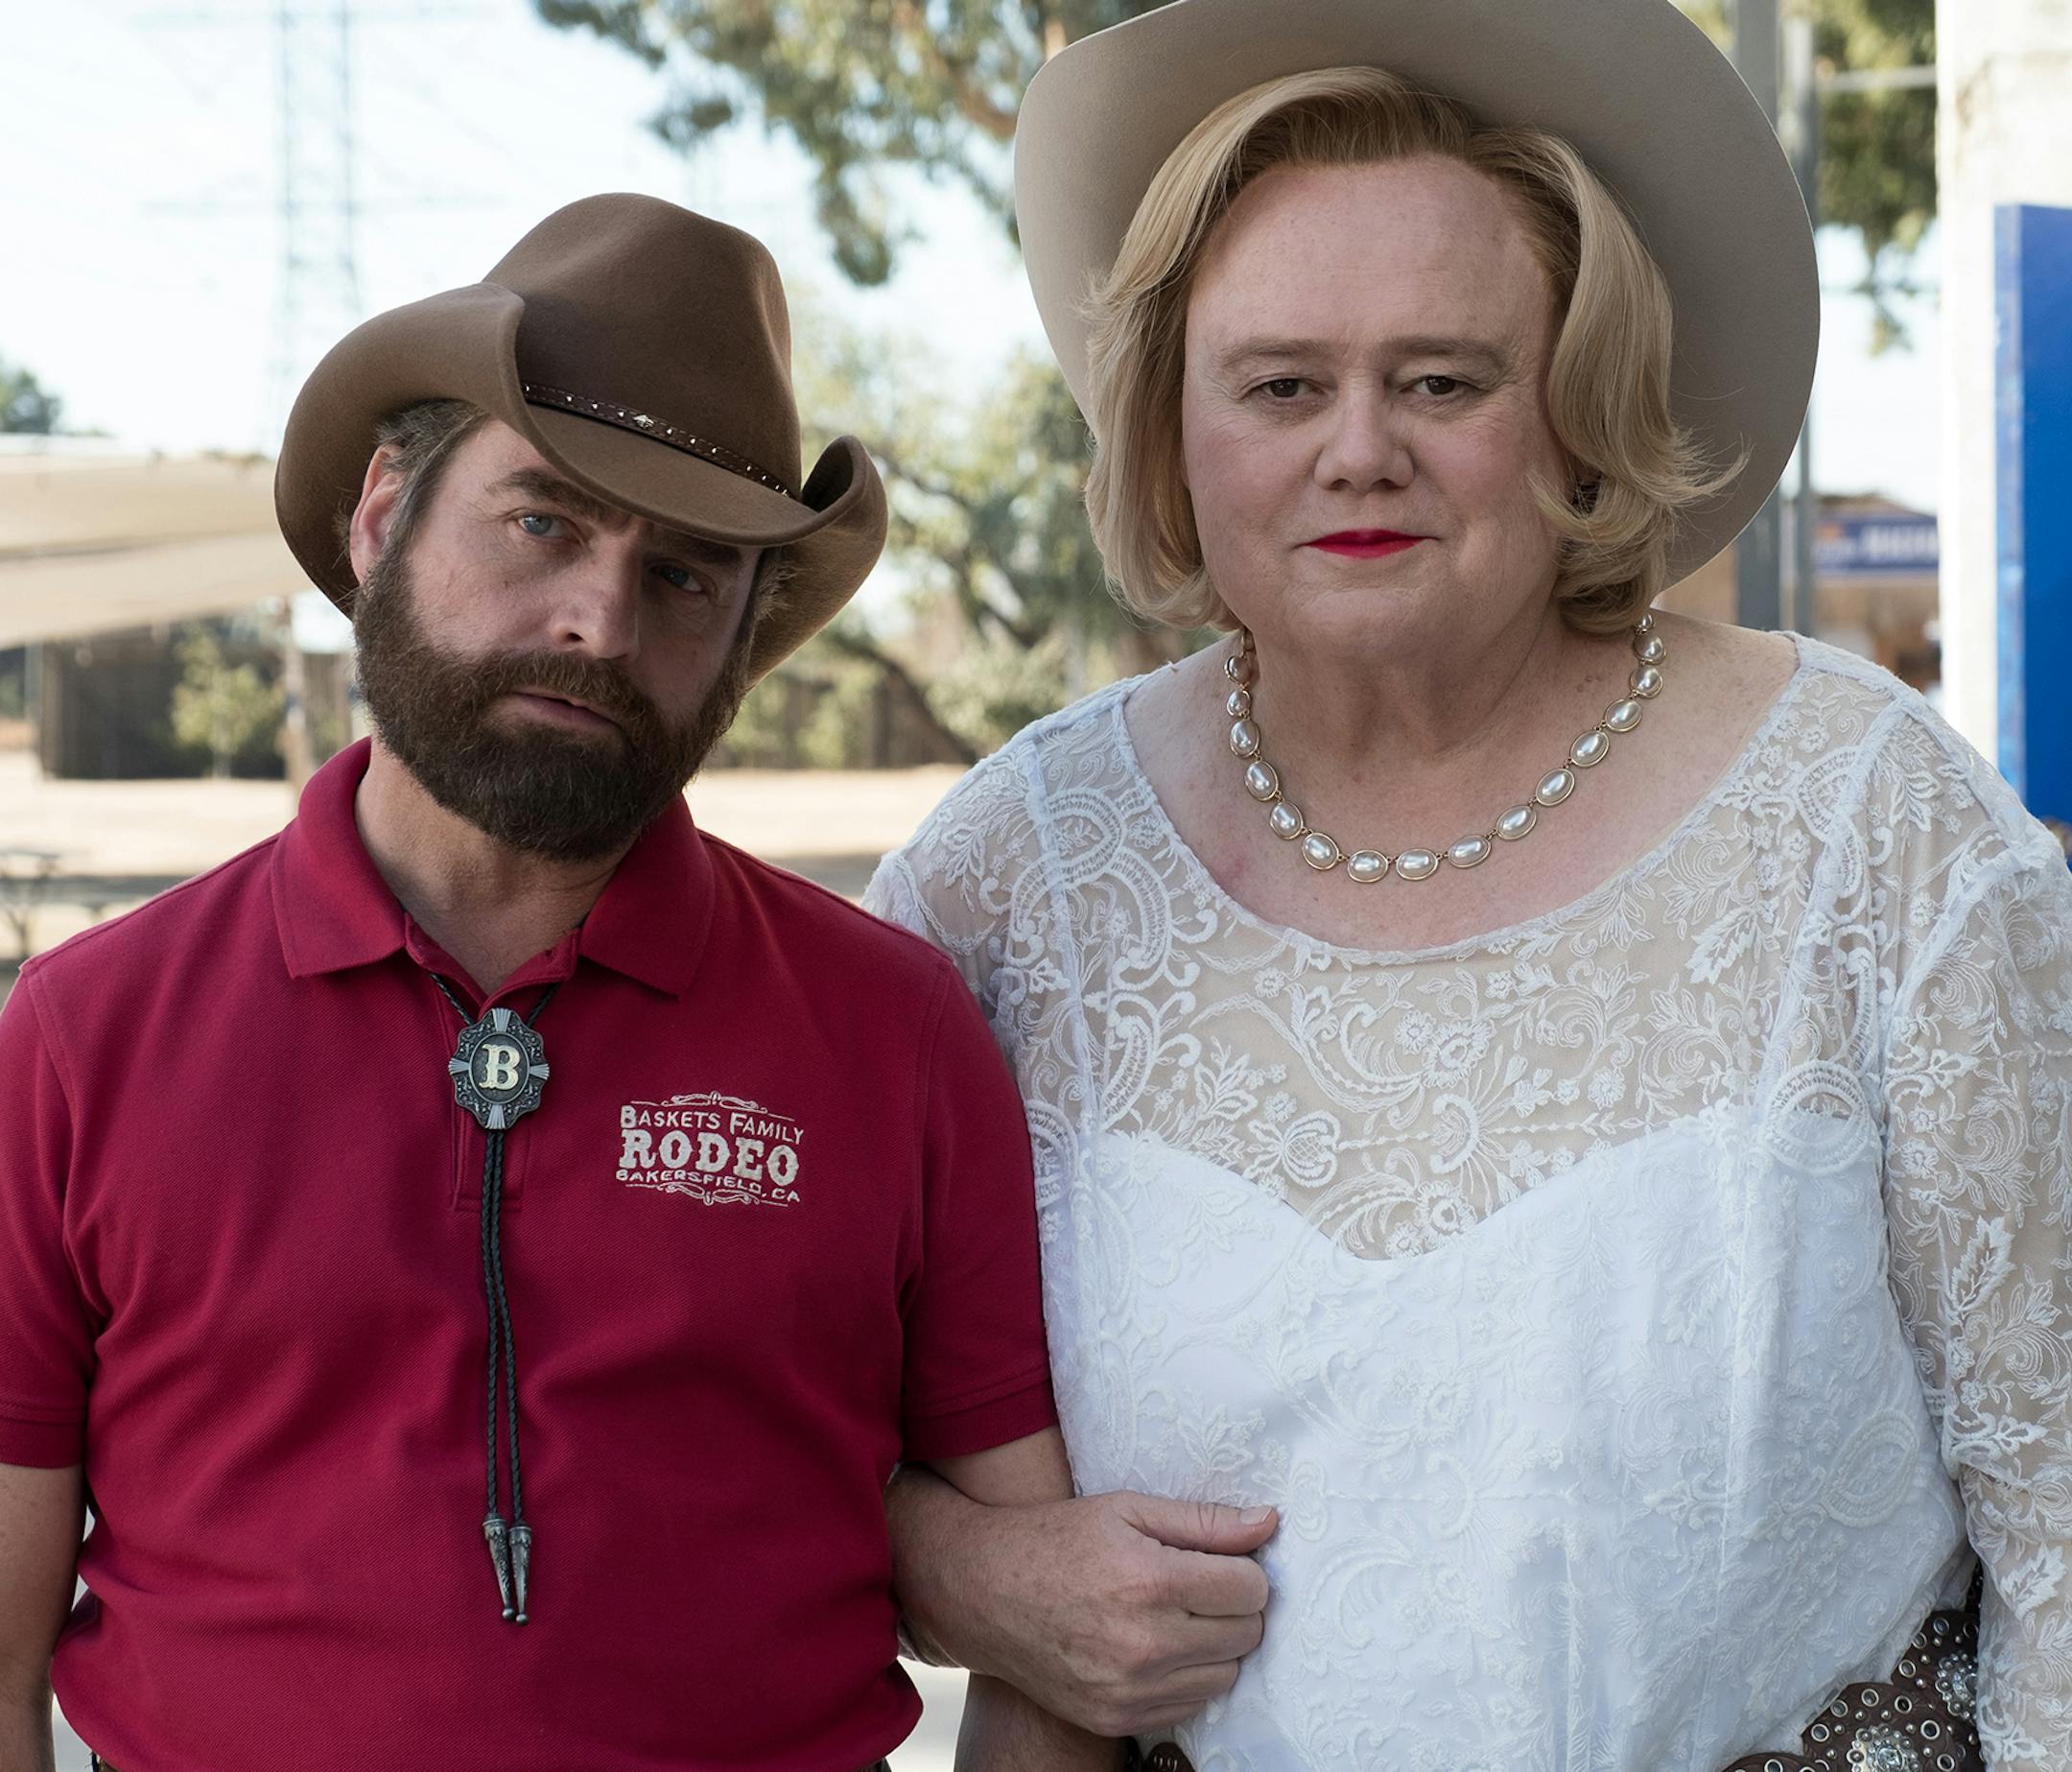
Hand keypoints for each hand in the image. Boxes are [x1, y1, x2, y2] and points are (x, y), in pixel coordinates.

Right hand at [894, 1473, 1275, 1737]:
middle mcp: (1145, 1643)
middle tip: (1199, 1585)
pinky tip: (1155, 1647)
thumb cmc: (1057, 1539)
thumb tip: (1268, 1523)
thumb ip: (1202, 1520)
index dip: (1243, 1569)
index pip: (1252, 1588)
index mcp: (1151, 1581)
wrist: (983, 1593)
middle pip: (1247, 1634)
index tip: (1219, 1560)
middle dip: (1233, 1606)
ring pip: (1226, 1675)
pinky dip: (1186, 1677)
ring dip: (1214, 1646)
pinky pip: (1191, 1705)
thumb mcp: (1126, 1508)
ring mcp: (1131, 1690)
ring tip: (1176, 1616)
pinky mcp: (1119, 1718)